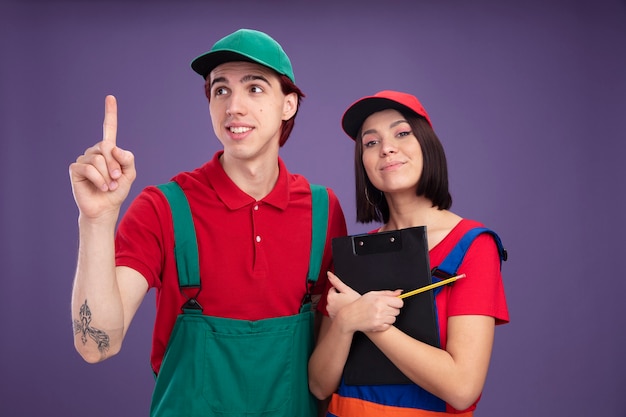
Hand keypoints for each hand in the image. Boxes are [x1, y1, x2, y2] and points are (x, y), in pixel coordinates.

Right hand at [69, 95, 135, 219]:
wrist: (105, 208)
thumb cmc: (116, 191)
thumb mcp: (129, 174)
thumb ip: (127, 159)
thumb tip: (114, 148)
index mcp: (108, 151)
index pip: (109, 129)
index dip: (110, 113)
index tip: (110, 97)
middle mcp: (94, 152)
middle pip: (106, 146)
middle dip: (115, 164)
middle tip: (116, 179)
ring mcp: (83, 159)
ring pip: (99, 159)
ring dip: (108, 175)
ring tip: (108, 186)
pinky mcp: (75, 169)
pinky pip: (89, 168)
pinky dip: (99, 179)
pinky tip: (101, 187)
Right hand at [327, 271, 403, 332]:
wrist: (349, 317)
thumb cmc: (360, 304)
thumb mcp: (372, 294)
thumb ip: (387, 293)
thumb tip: (399, 292)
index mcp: (379, 300)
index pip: (399, 302)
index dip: (397, 303)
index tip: (392, 303)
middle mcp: (380, 310)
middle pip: (397, 311)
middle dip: (392, 309)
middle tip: (383, 308)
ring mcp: (379, 319)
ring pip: (393, 319)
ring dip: (388, 317)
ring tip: (379, 314)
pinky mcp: (378, 327)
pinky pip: (388, 326)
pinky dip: (384, 323)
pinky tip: (377, 319)